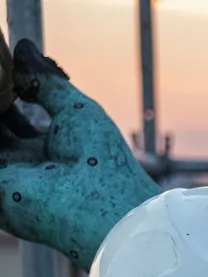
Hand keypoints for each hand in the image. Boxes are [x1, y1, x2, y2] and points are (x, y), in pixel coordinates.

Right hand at [0, 34, 159, 267]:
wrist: (105, 205)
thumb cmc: (102, 160)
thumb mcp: (74, 109)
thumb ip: (43, 81)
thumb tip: (22, 47)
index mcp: (43, 147)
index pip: (8, 115)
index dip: (3, 90)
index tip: (2, 68)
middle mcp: (21, 163)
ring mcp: (6, 178)